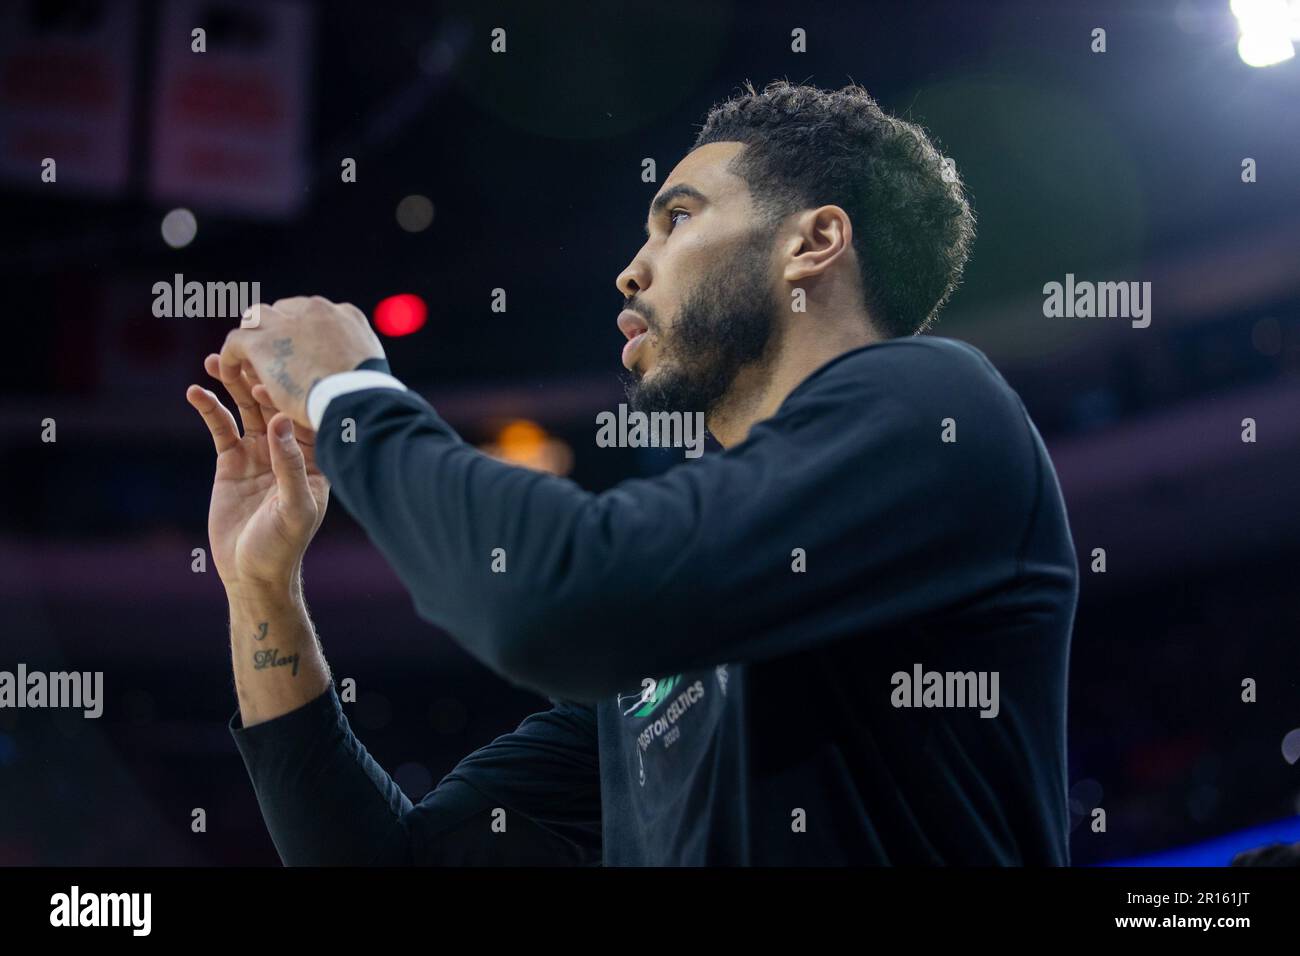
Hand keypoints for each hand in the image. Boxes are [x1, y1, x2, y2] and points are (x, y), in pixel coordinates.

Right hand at [187, 353, 329, 593]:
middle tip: (241, 351)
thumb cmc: (284, 546)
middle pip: (273, 404)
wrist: (252, 572)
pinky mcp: (232, 461)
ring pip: (246, 409)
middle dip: (258, 377)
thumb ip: (290, 466)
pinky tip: (194, 392)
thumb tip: (280, 421)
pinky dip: (208, 409)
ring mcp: (259, 452)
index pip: (304, 415)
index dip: (290, 393)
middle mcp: (289, 448)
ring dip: (231, 384)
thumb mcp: (294, 508)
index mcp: (315, 457)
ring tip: (214, 360)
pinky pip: (220, 428)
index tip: (273, 372)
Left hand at [219, 296, 384, 429]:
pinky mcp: (263, 343)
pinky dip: (230, 356)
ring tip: (247, 357)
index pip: (316, 314)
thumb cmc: (369, 395)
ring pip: (257, 318)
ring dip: (253, 335)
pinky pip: (236, 341)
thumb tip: (355, 374)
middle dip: (277, 327)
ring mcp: (286, 324)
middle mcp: (315, 310)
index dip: (303, 332)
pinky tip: (229, 372)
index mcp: (346, 315)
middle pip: (285, 310)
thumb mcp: (372, 369)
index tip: (300, 350)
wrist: (355, 399)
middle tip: (272, 351)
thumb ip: (357, 362)